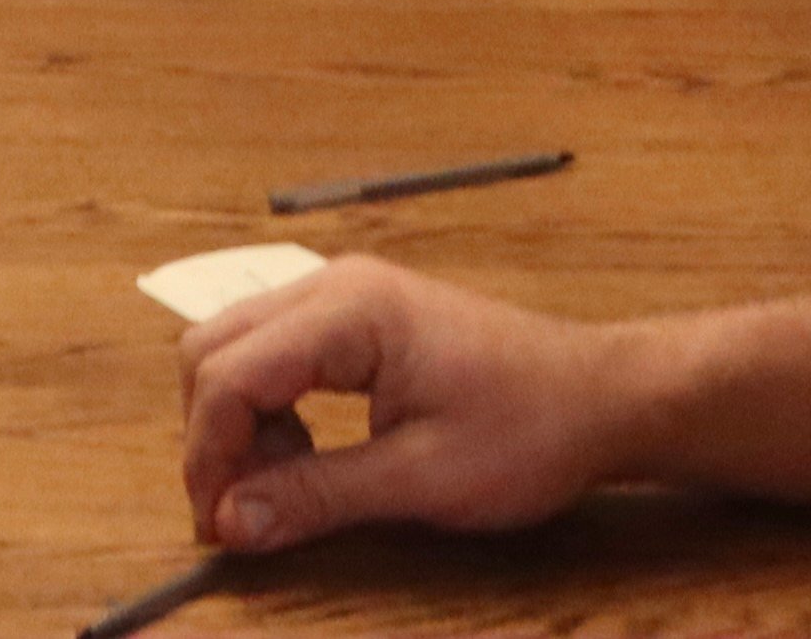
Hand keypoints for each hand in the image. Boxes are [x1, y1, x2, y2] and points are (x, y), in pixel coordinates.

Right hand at [179, 253, 641, 549]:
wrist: (601, 397)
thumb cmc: (530, 430)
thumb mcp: (422, 478)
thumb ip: (318, 495)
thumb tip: (232, 522)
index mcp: (349, 312)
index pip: (229, 373)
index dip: (209, 455)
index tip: (218, 526)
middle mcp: (333, 286)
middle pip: (213, 348)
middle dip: (212, 436)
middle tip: (237, 513)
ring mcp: (342, 295)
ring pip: (234, 348)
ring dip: (239, 424)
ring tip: (281, 489)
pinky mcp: (353, 317)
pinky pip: (273, 353)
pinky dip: (268, 409)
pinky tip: (306, 456)